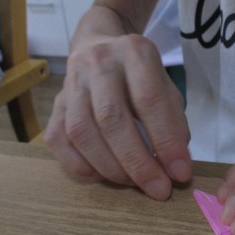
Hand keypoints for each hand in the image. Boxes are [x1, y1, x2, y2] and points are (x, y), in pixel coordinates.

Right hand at [45, 34, 191, 199]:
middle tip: (157, 189)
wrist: (99, 46)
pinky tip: (102, 175)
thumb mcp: (166, 88)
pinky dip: (81, 165)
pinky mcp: (54, 103)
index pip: (149, 100)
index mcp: (134, 53)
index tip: (180, 173)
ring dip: (110, 167)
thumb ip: (174, 123)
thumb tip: (176, 167)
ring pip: (81, 132)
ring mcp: (70, 83)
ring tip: (132, 183)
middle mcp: (98, 63)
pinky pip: (59, 140)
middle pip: (111, 118)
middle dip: (137, 162)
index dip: (166, 141)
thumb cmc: (140, 76)